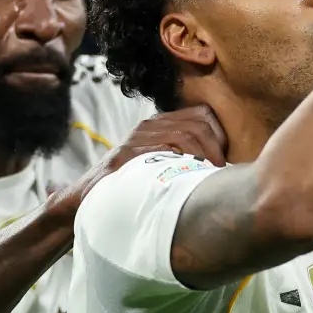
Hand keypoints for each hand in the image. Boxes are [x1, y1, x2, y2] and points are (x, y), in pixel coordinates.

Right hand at [50, 104, 227, 217]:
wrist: (88, 197)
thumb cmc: (131, 185)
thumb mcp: (161, 166)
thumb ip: (185, 159)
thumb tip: (223, 169)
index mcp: (162, 124)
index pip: (204, 115)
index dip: (220, 136)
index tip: (223, 162)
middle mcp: (151, 125)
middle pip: (198, 124)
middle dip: (215, 149)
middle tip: (219, 174)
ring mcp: (138, 137)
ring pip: (185, 135)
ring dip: (203, 158)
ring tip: (207, 178)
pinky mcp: (127, 154)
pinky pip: (162, 148)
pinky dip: (180, 162)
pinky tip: (186, 178)